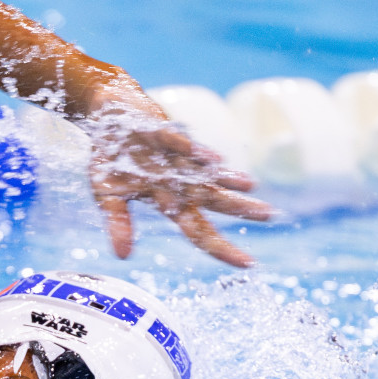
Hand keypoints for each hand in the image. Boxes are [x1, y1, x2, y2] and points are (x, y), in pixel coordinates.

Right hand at [81, 83, 272, 266]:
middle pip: (212, 200)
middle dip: (240, 209)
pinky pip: (179, 144)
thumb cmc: (113, 159)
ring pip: (203, 171)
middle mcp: (178, 181)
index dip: (221, 248)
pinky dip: (194, 152)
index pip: (199, 231)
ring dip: (226, 178)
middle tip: (270, 216)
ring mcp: (172, 157)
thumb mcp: (107, 196)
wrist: (109, 114)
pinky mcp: (160, 133)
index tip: (248, 264)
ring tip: (252, 185)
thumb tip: (122, 258)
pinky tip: (214, 160)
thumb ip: (118, 224)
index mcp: (168, 200)